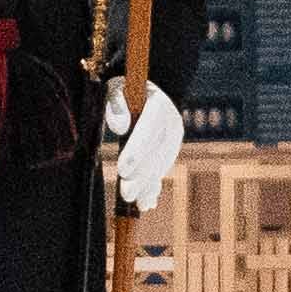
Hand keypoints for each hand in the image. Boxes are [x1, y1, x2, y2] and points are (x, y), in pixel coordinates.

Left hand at [103, 79, 183, 213]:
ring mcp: (174, 139)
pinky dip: (154, 187)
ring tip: (136, 203)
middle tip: (126, 193)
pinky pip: (163, 170)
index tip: (122, 169)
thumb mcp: (116, 87)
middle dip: (142, 175)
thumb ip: (115, 103)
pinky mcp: (171, 150)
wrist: (149, 91)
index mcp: (159, 105)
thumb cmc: (125, 89)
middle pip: (157, 152)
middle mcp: (172, 123)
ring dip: (148, 186)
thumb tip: (121, 127)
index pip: (150, 129)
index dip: (137, 151)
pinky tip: (147, 203)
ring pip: (161, 165)